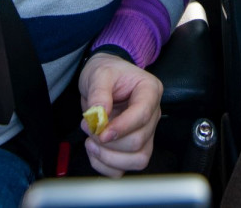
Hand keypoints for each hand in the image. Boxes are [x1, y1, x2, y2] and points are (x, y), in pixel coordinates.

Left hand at [77, 52, 162, 176]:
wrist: (104, 78)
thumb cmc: (106, 72)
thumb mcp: (99, 73)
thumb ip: (99, 93)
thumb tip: (99, 116)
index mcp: (149, 91)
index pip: (142, 115)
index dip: (122, 127)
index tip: (100, 132)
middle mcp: (152, 115)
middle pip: (139, 141)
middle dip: (109, 142)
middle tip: (88, 127)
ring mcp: (145, 133)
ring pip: (138, 160)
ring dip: (109, 158)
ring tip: (91, 142)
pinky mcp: (134, 148)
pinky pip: (125, 168)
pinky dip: (107, 166)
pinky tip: (94, 152)